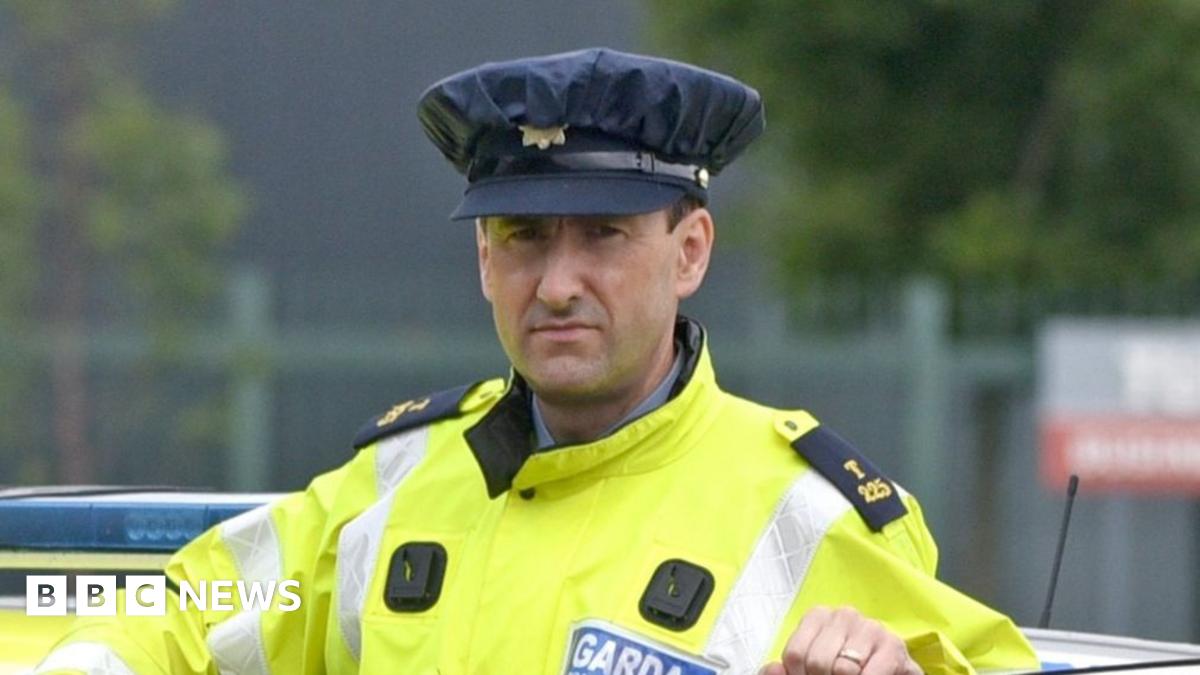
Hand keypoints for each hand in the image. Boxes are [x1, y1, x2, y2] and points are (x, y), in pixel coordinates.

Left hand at [759, 606, 921, 674]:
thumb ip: (788, 670)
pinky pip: (869, 674)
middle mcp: (844, 615)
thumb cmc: (843, 668)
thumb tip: (772, 669)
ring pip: (842, 668)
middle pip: (816, 661)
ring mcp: (870, 627)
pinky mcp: (893, 645)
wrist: (884, 671)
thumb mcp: (809, 668)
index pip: (794, 654)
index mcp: (818, 616)